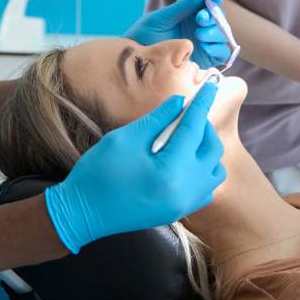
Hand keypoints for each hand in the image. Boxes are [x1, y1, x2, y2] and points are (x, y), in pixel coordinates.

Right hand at [44, 84, 225, 253]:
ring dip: (206, 149)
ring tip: (185, 137)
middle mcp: (185, 190)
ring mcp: (184, 204)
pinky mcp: (179, 212)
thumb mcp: (124, 138)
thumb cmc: (98, 172)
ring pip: (215, 170)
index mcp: (170, 170)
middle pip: (212, 149)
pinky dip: (203, 170)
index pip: (194, 129)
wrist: (83, 213)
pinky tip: (184, 160)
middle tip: (185, 114)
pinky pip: (207, 188)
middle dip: (203, 126)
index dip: (202, 104)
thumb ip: (156, 119)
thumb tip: (179, 103)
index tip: (210, 86)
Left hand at [124, 0, 230, 67]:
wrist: (138, 58)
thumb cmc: (146, 34)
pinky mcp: (206, 59)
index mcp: (191, 13)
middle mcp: (200, 26)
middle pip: (218, 18)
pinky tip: (206, 46)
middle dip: (212, 16)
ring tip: (199, 34)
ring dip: (214, 32)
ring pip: (222, 35)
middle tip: (200, 18)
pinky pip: (222, 53)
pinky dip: (218, 48)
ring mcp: (204, 43)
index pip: (209, 2)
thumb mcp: (164, 17)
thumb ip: (185, 5)